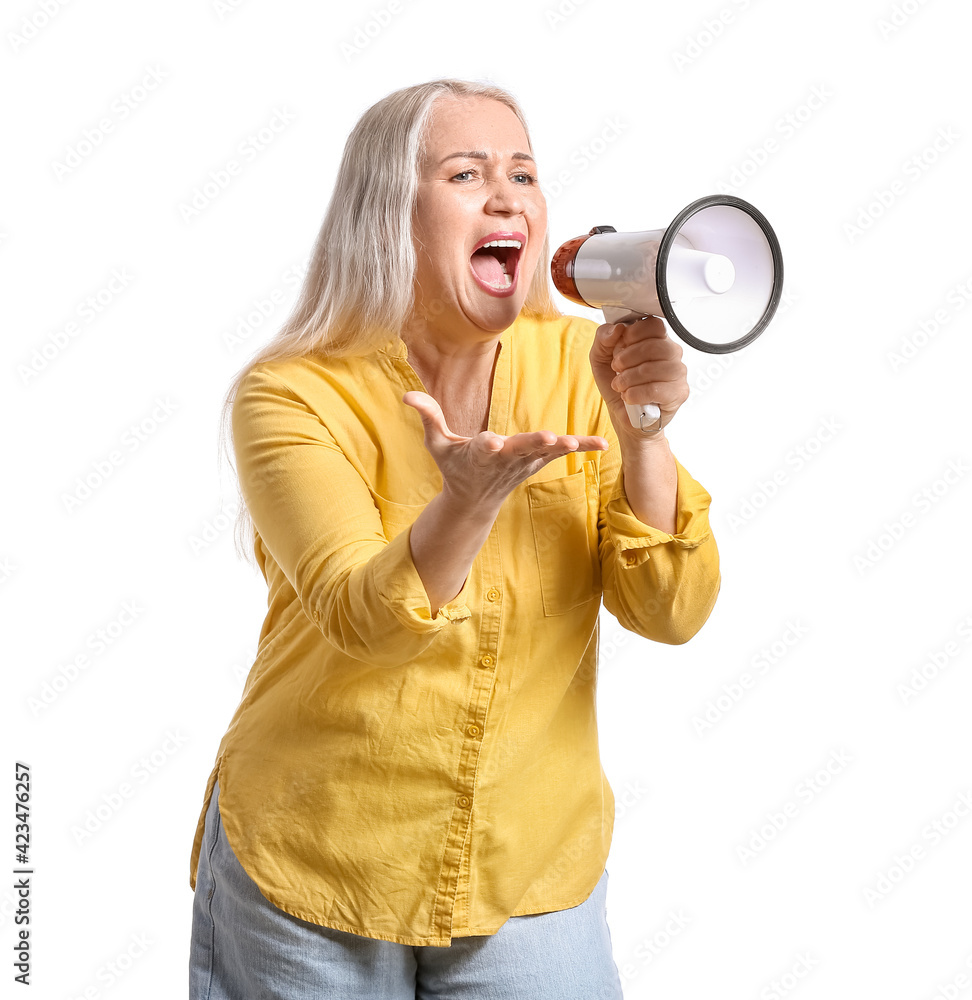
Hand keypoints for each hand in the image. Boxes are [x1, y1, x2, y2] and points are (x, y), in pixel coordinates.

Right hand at [402, 391, 607, 507]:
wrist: (474, 500)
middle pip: (520, 451)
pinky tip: (602, 444)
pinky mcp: (537, 462)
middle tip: (550, 438)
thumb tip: (407, 396)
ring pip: (544, 454)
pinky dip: (581, 448)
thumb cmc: (454, 466)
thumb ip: (428, 418)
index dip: (485, 446)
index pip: (481, 449)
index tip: (489, 443)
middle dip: (534, 444)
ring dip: (562, 447)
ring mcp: (523, 463)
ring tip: (578, 442)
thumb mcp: (436, 445)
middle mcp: (503, 460)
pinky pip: (560, 454)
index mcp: (477, 455)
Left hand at [589, 316, 688, 439]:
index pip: (654, 324)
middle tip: (617, 368)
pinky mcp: (678, 394)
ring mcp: (678, 373)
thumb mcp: (600, 358)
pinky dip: (636, 393)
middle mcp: (672, 354)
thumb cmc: (617, 385)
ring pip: (655, 368)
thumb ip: (604, 338)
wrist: (623, 416)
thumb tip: (618, 329)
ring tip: (620, 385)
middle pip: (655, 345)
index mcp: (656, 339)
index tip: (620, 345)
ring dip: (629, 378)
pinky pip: (657, 389)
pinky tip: (629, 397)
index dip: (634, 334)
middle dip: (628, 357)